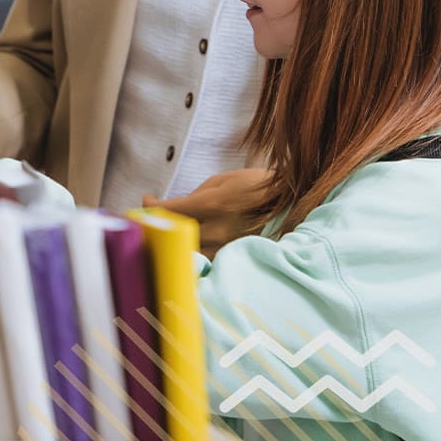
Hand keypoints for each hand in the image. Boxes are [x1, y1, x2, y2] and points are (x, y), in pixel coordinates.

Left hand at [143, 168, 274, 252]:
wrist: (294, 208)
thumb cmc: (260, 187)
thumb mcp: (226, 179)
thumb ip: (198, 193)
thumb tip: (176, 205)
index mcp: (213, 205)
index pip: (170, 211)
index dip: (151, 207)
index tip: (147, 201)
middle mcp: (216, 230)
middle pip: (171, 234)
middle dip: (156, 225)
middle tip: (149, 219)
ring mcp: (223, 249)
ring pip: (184, 250)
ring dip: (171, 241)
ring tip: (165, 232)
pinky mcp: (231, 260)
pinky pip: (202, 259)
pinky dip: (190, 251)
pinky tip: (187, 244)